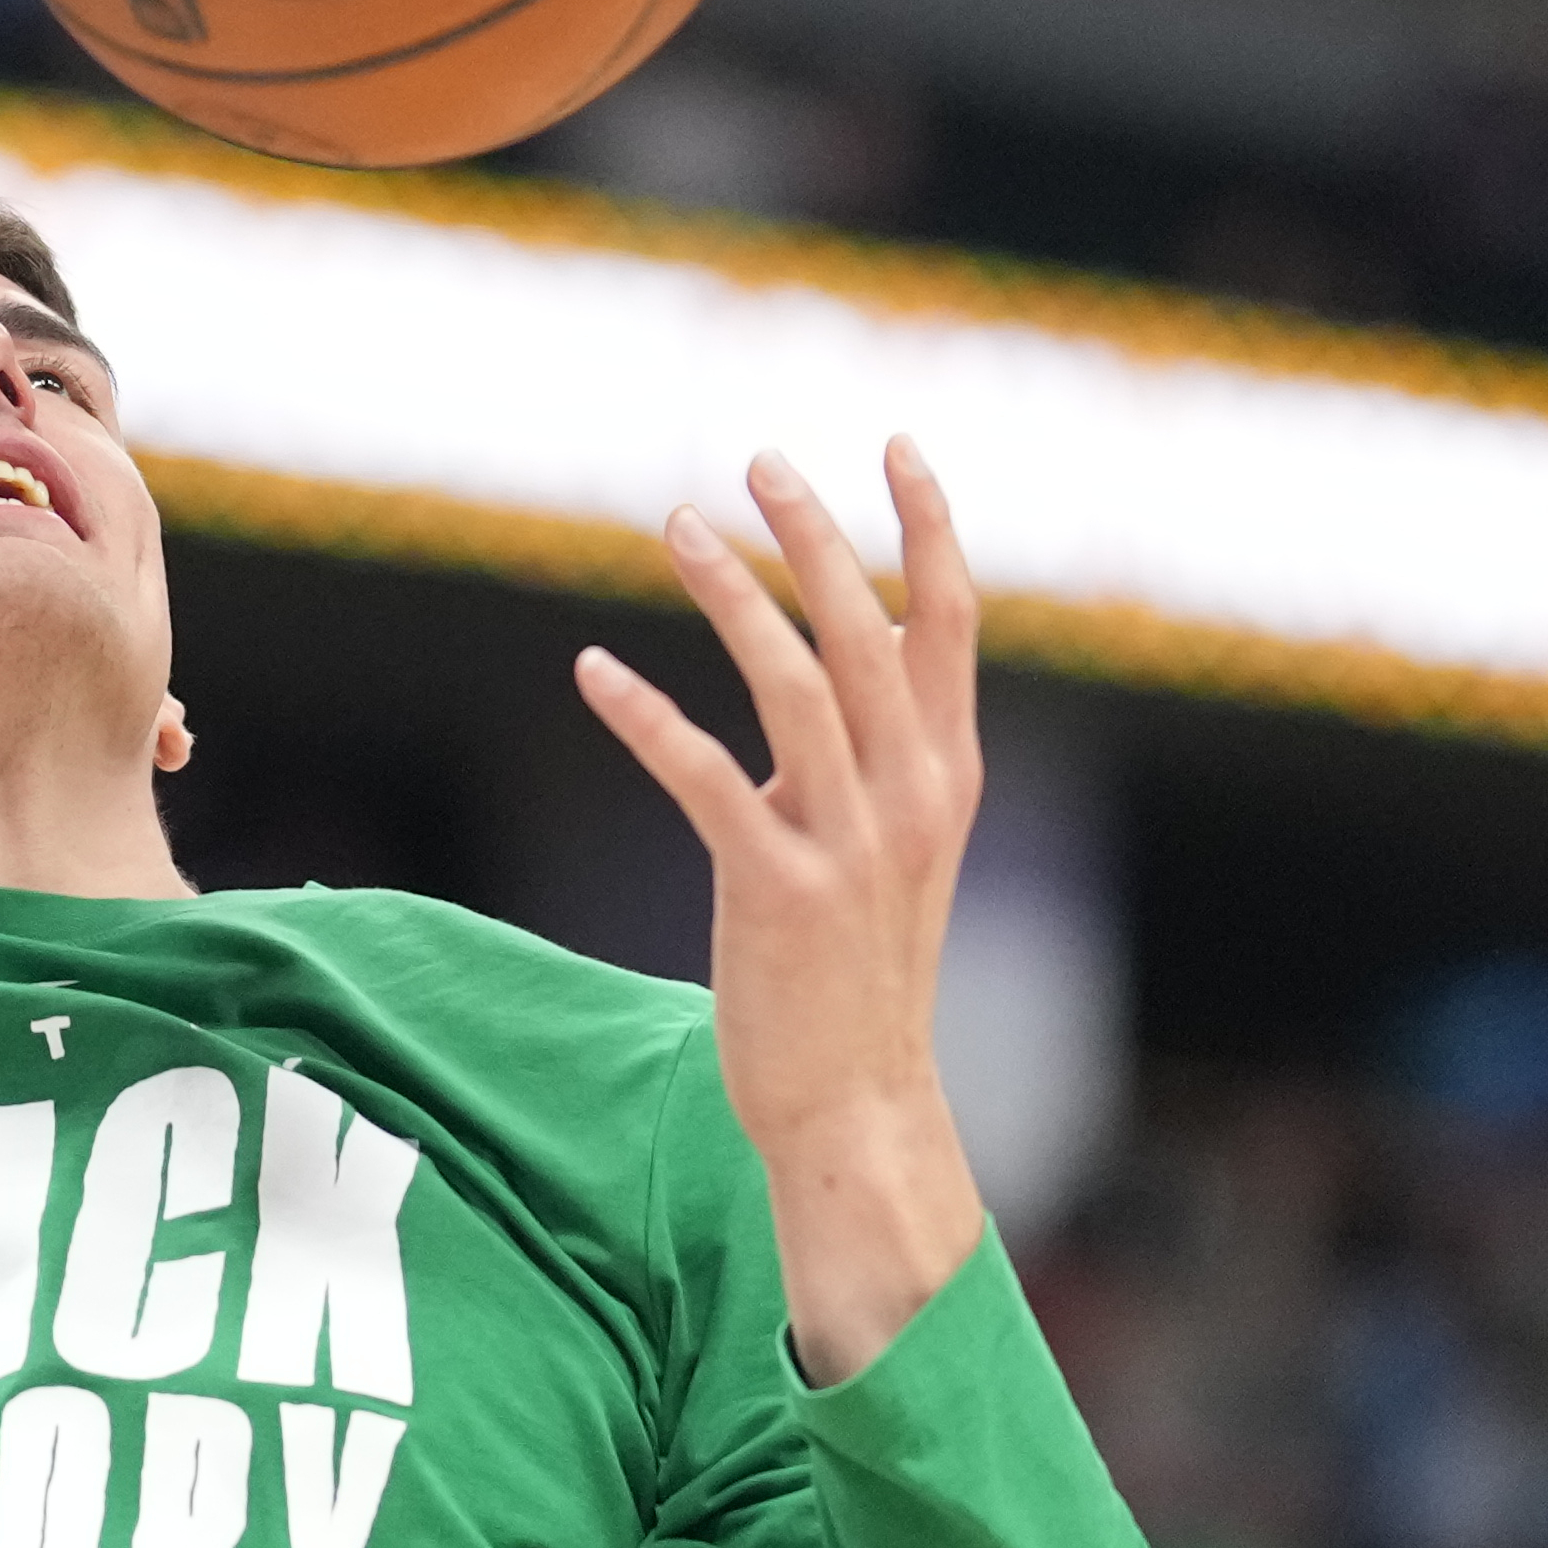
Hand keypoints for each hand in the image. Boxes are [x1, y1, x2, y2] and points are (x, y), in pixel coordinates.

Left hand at [575, 440, 990, 1380]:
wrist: (857, 1104)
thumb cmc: (862, 968)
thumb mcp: (899, 843)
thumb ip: (881, 748)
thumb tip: (846, 650)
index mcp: (949, 774)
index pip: (952, 623)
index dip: (928, 527)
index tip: (894, 444)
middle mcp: (913, 797)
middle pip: (871, 631)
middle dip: (816, 535)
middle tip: (759, 460)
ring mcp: (851, 846)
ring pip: (798, 686)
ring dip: (734, 597)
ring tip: (676, 526)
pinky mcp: (778, 892)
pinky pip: (705, 779)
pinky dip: (647, 717)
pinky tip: (594, 670)